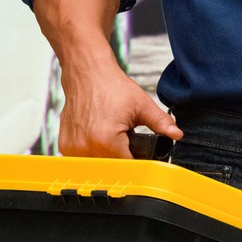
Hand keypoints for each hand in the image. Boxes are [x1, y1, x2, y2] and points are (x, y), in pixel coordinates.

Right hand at [58, 50, 181, 157]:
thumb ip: (161, 122)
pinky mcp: (64, 145)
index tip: (137, 151)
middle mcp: (86, 147)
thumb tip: (176, 134)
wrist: (86, 73)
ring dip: (105, 156)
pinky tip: (96, 135)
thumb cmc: (111, 86)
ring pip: (96, 166)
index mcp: (106, 140)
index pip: (128, 166)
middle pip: (111, 168)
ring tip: (108, 135)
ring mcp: (73, 147)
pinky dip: (91, 152)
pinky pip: (83, 159)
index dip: (136, 160)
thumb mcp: (141, 104)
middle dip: (121, 157)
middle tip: (123, 138)